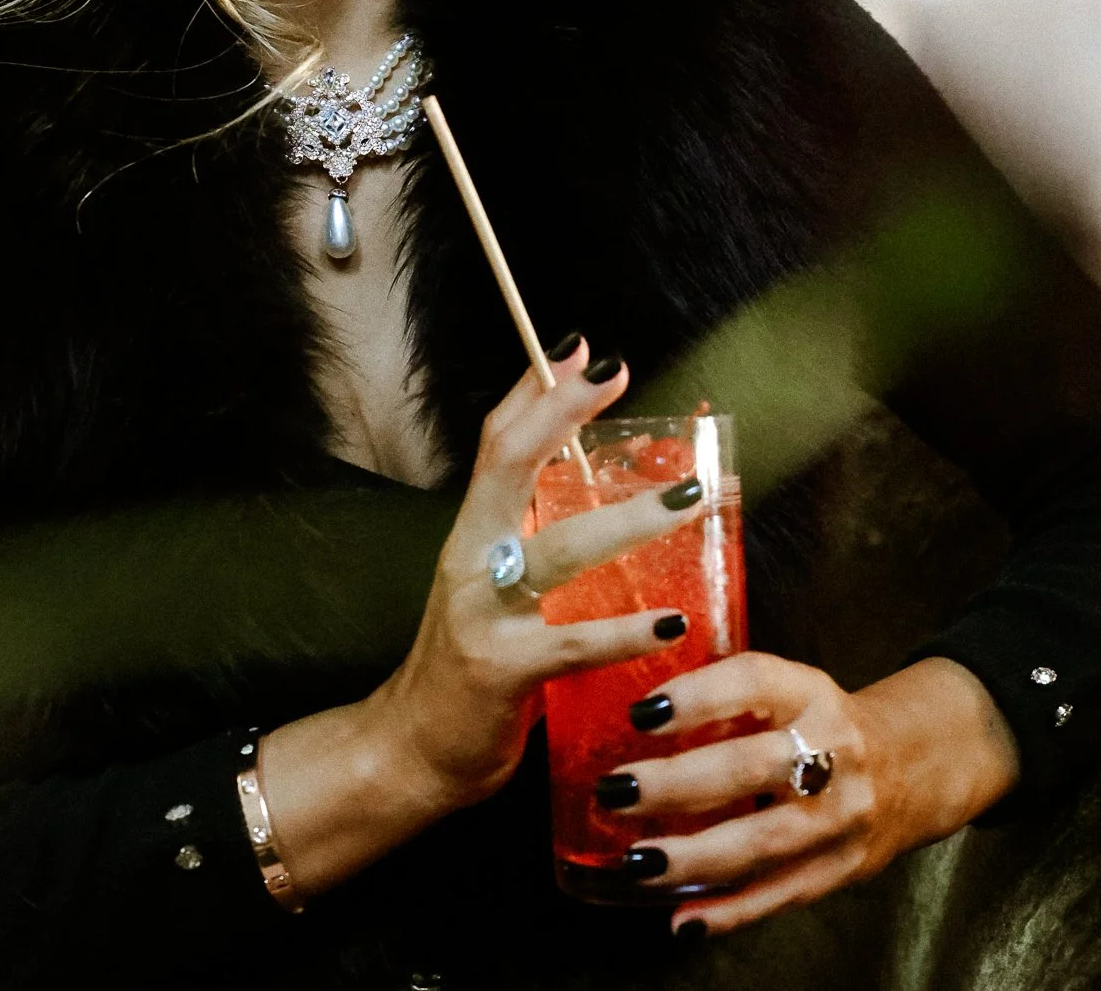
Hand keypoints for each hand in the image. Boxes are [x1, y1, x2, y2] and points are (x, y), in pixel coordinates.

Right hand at [261, 338, 704, 893]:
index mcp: (473, 535)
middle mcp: (471, 560)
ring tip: (688, 499)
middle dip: (563, 412)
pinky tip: (673, 622)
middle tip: (618, 376)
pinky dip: (627, 631)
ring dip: (631, 519)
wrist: (411, 750)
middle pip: (510, 463)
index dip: (536, 391)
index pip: (498, 442)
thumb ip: (531, 541)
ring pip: (560, 548)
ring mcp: (484, 613)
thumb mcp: (492, 588)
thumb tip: (590, 492)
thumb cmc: (466, 667)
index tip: (580, 350)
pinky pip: (574, 642)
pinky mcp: (503, 670)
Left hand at [590, 650, 1020, 938]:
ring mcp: (842, 816)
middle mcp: (833, 750)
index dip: (696, 696)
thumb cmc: (821, 721)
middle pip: (750, 769)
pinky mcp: (844, 868)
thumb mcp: (791, 688)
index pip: (753, 682)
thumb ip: (730, 696)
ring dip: (693, 857)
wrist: (914, 764)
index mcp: (811, 692)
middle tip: (616, 790)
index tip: (640, 713)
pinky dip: (730, 911)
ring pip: (762, 842)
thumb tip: (639, 711)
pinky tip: (682, 918)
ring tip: (637, 861)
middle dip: (677, 784)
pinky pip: (781, 894)